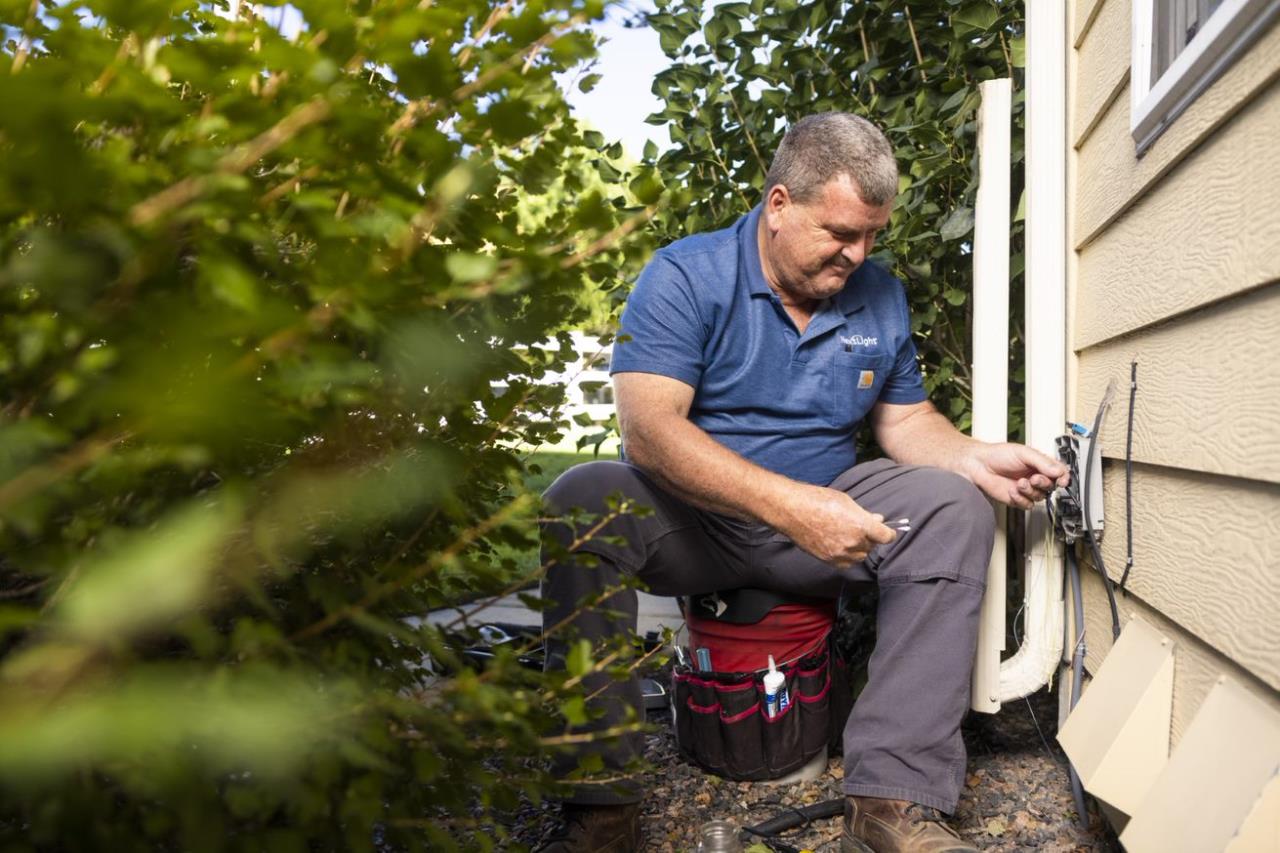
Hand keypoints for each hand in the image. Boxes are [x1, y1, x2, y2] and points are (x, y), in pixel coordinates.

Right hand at [777, 485, 896, 568]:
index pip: (886, 536)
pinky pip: (846, 563)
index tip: (888, 532)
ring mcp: (840, 553)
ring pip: (860, 556)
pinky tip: (841, 545)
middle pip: (872, 546)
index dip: (889, 533)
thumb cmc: (817, 500)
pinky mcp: (828, 560)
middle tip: (863, 527)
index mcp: (861, 525)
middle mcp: (853, 542)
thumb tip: (876, 521)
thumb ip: (863, 514)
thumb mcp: (846, 501)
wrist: (792, 510)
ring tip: (850, 536)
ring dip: (860, 548)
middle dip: (871, 537)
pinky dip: (848, 556)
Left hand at [963, 442, 1069, 509]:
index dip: (1063, 477)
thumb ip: (1043, 462)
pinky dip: (1020, 499)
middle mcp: (1034, 477)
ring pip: (1040, 497)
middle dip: (1043, 483)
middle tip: (1034, 478)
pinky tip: (1012, 491)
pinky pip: (1027, 505)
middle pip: (1051, 486)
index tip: (1062, 480)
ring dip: (1030, 491)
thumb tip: (1059, 470)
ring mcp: (1026, 489)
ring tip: (1019, 482)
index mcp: (1039, 464)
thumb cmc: (997, 455)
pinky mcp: (1017, 499)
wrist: (978, 465)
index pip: (1059, 473)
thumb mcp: (1024, 453)